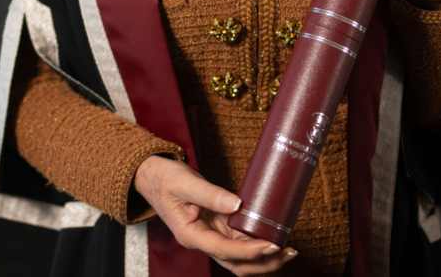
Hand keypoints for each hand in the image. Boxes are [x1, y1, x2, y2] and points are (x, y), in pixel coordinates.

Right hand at [133, 156, 299, 273]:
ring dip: (264, 258)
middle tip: (288, 251)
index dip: (250, 250)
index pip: (224, 250)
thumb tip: (238, 204)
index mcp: (191, 235)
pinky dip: (257, 244)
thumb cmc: (164, 179)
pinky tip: (273, 237)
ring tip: (288, 250)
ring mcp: (210, 236)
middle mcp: (202, 241)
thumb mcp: (185, 183)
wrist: (152, 177)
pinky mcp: (216, 228)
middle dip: (264, 262)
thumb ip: (211, 194)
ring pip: (240, 258)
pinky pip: (239, 243)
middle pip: (236, 264)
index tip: (271, 244)